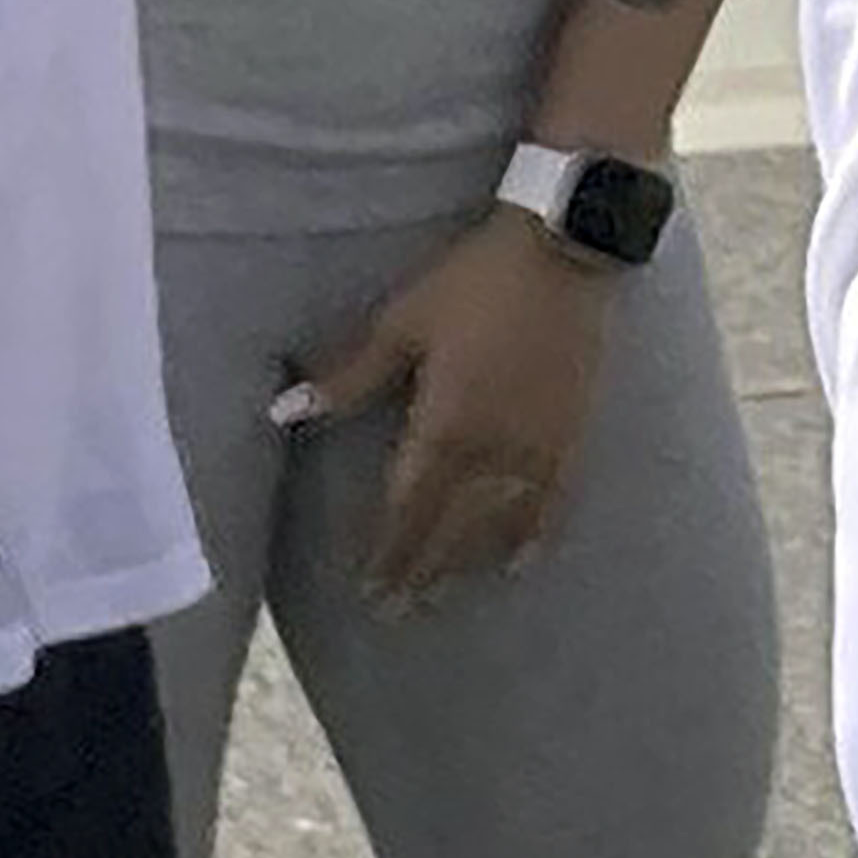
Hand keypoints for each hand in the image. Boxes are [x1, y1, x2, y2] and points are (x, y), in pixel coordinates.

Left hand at [282, 203, 615, 600]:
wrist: (563, 247)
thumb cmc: (474, 281)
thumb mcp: (402, 322)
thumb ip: (349, 376)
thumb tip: (286, 412)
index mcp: (445, 425)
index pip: (408, 508)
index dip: (389, 553)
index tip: (370, 590)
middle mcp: (492, 450)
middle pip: (450, 527)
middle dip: (421, 569)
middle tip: (398, 609)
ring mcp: (537, 446)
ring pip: (498, 523)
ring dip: (468, 561)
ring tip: (444, 592)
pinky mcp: (572, 432)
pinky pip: (553, 501)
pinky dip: (534, 536)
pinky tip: (522, 562)